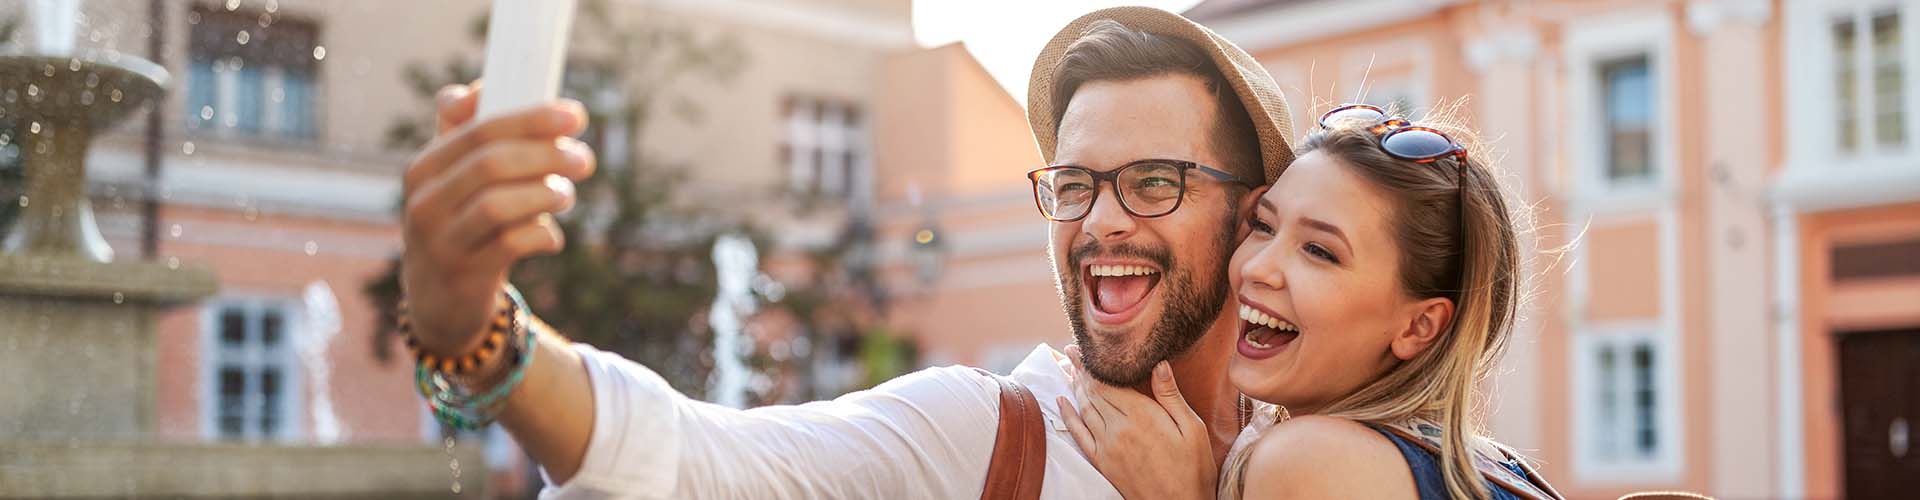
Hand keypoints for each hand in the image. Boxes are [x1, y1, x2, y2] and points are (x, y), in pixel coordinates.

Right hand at [400, 82, 594, 356]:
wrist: (438, 301)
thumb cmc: (457, 224)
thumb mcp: (451, 180)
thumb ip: (464, 132)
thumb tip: (483, 87)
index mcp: (425, 167)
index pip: (478, 128)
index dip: (530, 118)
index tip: (575, 115)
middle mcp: (425, 201)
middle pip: (491, 162)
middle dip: (547, 155)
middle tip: (584, 159)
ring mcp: (440, 240)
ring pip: (498, 205)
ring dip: (545, 195)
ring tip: (566, 194)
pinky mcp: (463, 275)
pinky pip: (510, 245)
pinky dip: (541, 235)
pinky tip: (551, 236)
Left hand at [1057, 345, 1215, 499]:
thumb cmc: (1193, 468)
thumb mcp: (1192, 428)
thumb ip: (1170, 395)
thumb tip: (1158, 364)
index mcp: (1142, 415)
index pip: (1107, 383)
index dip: (1090, 364)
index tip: (1081, 348)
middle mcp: (1119, 428)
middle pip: (1092, 392)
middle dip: (1080, 370)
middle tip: (1071, 352)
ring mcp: (1107, 446)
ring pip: (1084, 409)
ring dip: (1074, 387)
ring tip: (1068, 369)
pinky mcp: (1102, 462)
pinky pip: (1079, 434)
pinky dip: (1068, 416)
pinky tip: (1062, 402)